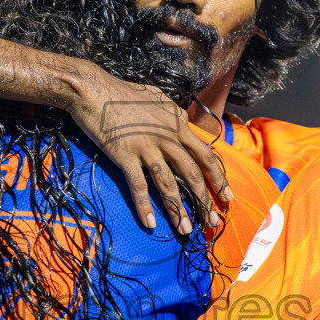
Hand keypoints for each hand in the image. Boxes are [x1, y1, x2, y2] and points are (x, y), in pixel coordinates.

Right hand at [61, 66, 230, 234]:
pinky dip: (144, 206)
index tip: (227, 196)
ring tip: (186, 230)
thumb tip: (184, 124)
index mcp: (178, 124)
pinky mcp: (125, 155)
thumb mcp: (157, 98)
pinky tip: (149, 223)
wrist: (93, 89)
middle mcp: (167, 136)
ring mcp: (147, 146)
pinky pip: (138, 185)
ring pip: (169, 184)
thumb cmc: (122, 93)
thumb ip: (173, 115)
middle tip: (212, 221)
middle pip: (193, 173)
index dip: (218, 178)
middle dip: (205, 200)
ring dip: (178, 209)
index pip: (205, 155)